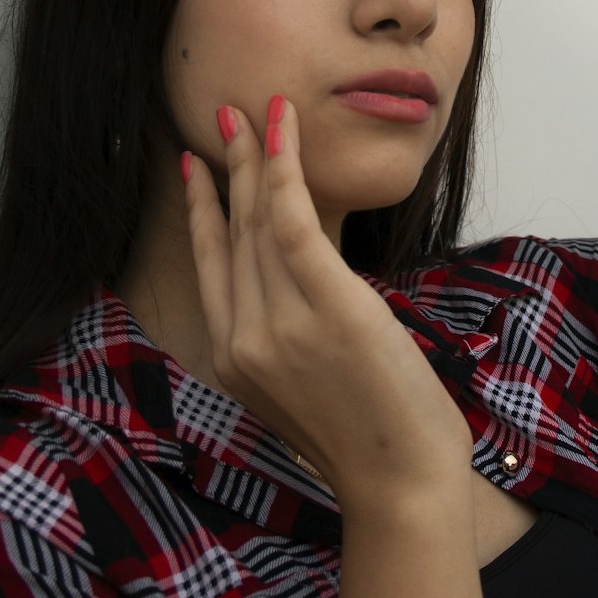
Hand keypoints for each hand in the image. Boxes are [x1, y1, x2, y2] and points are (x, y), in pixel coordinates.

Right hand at [182, 96, 473, 508]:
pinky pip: (292, 220)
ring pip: (256, 219)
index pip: (210, 265)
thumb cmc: (370, 440)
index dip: (201, 210)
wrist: (401, 486)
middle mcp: (242, 337)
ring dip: (256, 156)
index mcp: (234, 359)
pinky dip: (284, 169)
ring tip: (259, 110)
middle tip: (227, 117)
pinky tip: (283, 131)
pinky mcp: (327, 307)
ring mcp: (279, 323)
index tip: (195, 169)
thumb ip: (288, 336)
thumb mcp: (306, 387)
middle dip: (228, 168)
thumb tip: (303, 286)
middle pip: (230, 232)